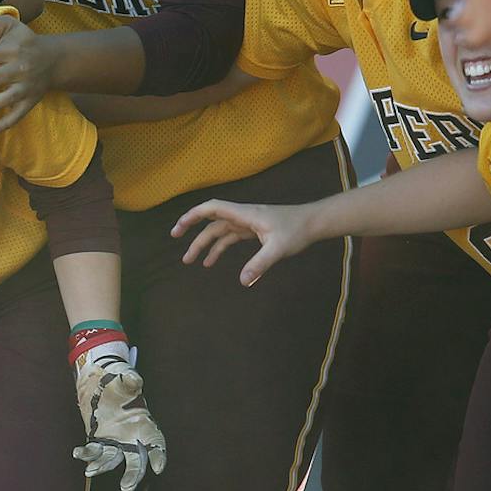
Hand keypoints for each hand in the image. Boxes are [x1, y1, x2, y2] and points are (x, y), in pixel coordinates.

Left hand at [72, 346, 164, 490]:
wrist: (102, 385)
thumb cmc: (120, 383)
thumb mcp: (126, 380)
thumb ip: (130, 381)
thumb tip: (133, 379)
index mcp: (146, 426)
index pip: (156, 445)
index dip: (159, 457)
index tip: (157, 468)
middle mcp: (132, 439)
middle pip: (136, 461)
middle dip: (133, 475)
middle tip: (126, 487)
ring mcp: (115, 442)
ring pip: (111, 460)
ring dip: (102, 466)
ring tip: (90, 471)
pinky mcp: (99, 441)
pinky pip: (93, 451)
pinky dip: (86, 454)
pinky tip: (77, 453)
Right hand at [169, 198, 316, 285]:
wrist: (314, 223)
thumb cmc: (297, 230)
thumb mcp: (278, 248)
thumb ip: (259, 264)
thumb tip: (242, 282)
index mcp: (244, 215)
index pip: (211, 209)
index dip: (192, 215)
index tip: (179, 228)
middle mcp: (242, 217)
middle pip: (210, 222)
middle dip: (192, 232)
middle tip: (176, 242)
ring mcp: (247, 224)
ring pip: (219, 232)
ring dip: (205, 244)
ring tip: (191, 261)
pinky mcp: (253, 231)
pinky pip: (230, 238)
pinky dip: (219, 248)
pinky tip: (212, 262)